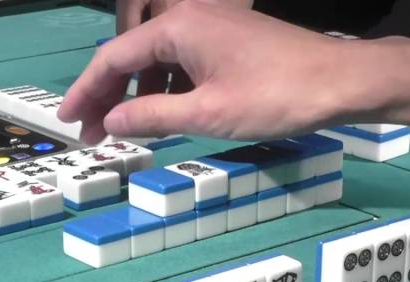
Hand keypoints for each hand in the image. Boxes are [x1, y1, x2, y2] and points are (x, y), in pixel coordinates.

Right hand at [61, 1, 383, 143]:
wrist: (340, 82)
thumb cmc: (274, 96)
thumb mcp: (206, 113)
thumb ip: (151, 117)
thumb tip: (110, 122)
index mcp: (178, 27)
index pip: (113, 57)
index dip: (86, 91)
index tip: (68, 121)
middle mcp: (189, 19)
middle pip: (132, 57)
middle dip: (108, 96)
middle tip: (90, 135)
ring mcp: (211, 28)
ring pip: (158, 62)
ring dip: (137, 97)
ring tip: (122, 132)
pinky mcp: (229, 43)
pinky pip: (183, 64)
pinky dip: (166, 91)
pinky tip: (163, 117)